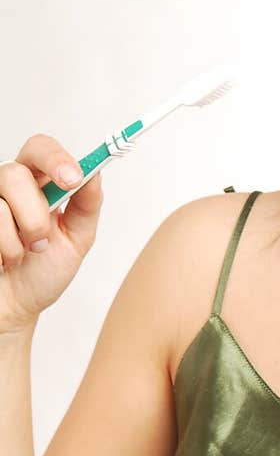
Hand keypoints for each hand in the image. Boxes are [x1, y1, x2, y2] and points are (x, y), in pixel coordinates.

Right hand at [0, 135, 103, 334]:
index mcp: (39, 183)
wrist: (16, 306)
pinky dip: (4, 250)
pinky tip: (4, 260)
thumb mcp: (77, 239)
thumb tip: (95, 172)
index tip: (73, 178)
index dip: (56, 158)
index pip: (41, 149)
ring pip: (1, 204)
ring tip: (24, 254)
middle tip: (42, 240)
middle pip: (15, 173)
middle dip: (35, 213)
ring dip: (20, 240)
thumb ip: (87, 205)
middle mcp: (9, 187)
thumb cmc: (43, 272)